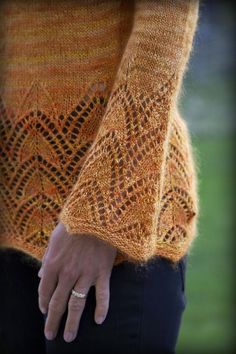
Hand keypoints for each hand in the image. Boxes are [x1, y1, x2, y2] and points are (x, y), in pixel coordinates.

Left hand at [37, 222, 116, 342]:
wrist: (96, 214)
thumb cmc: (74, 224)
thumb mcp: (54, 238)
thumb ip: (47, 258)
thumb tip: (40, 275)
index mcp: (53, 264)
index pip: (44, 291)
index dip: (43, 304)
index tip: (44, 311)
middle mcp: (67, 273)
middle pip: (58, 303)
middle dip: (53, 321)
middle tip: (51, 335)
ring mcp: (86, 274)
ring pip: (77, 304)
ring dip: (72, 323)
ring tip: (69, 337)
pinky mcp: (102, 272)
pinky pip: (102, 295)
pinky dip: (102, 309)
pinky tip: (99, 320)